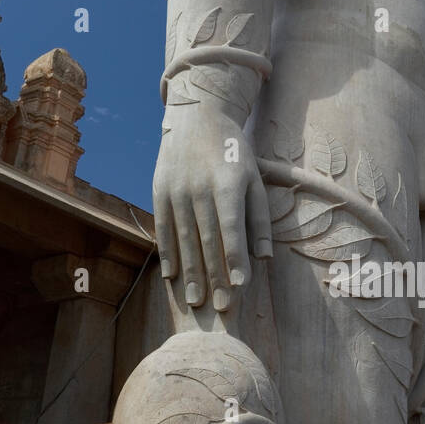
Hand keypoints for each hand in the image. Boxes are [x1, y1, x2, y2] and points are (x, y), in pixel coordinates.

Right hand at [153, 100, 271, 310]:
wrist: (197, 116)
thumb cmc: (233, 152)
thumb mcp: (254, 178)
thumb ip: (259, 218)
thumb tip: (265, 258)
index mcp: (226, 184)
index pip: (232, 229)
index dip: (236, 258)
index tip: (240, 286)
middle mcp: (198, 189)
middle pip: (207, 240)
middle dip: (214, 276)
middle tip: (219, 307)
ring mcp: (175, 190)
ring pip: (184, 239)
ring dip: (190, 273)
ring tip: (195, 300)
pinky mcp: (159, 190)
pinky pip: (164, 228)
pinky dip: (168, 254)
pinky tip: (171, 276)